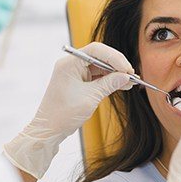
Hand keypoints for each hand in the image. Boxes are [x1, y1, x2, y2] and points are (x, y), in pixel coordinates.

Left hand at [4, 42, 134, 178]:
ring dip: (115, 73)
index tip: (127, 69)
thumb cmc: (63, 114)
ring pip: (100, 66)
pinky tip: (122, 84)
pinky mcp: (79, 81)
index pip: (96, 51)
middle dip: (117, 65)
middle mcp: (72, 64)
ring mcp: (75, 72)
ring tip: (130, 82)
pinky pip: (97, 76)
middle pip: (99, 56)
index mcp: (69, 63)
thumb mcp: (90, 98)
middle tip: (131, 75)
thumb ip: (109, 84)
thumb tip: (126, 77)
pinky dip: (109, 80)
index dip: (114, 57)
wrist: (48, 130)